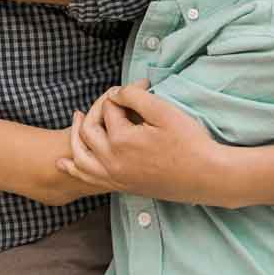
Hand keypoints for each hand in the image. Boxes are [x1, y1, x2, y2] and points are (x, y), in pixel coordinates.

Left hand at [58, 79, 226, 203]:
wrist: (207, 177)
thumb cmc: (189, 143)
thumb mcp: (163, 111)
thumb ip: (135, 96)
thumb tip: (117, 92)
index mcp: (122, 140)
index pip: (109, 108)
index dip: (123, 93)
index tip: (141, 87)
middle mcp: (112, 162)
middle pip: (90, 129)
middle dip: (97, 109)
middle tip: (112, 99)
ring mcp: (116, 177)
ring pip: (81, 157)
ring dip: (75, 137)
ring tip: (76, 120)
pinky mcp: (123, 187)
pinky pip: (90, 179)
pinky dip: (75, 169)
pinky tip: (66, 163)